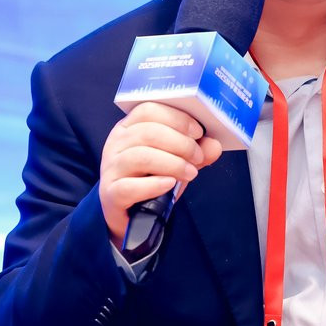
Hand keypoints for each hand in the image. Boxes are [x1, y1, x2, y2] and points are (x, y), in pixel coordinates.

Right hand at [99, 102, 221, 244]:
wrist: (132, 215)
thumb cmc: (152, 180)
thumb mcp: (176, 162)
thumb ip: (196, 151)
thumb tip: (214, 145)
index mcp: (129, 127)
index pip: (149, 110)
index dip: (177, 118)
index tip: (198, 132)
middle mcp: (116, 144)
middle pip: (148, 132)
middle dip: (181, 144)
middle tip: (197, 157)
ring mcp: (111, 169)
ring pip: (141, 157)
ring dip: (173, 164)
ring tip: (190, 173)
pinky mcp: (111, 194)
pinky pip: (130, 187)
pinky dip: (154, 185)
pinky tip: (170, 184)